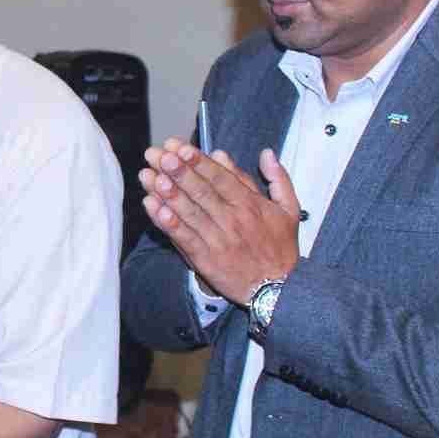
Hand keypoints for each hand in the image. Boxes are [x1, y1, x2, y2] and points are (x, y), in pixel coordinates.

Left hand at [140, 137, 301, 303]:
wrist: (279, 290)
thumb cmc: (281, 247)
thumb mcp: (288, 209)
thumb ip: (278, 179)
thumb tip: (265, 153)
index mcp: (251, 205)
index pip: (221, 178)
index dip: (199, 162)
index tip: (180, 147)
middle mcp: (233, 220)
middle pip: (201, 192)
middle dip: (178, 171)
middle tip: (158, 154)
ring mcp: (218, 240)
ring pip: (189, 213)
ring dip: (168, 194)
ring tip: (150, 176)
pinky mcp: (206, 259)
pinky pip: (183, 237)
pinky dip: (167, 222)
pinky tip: (152, 207)